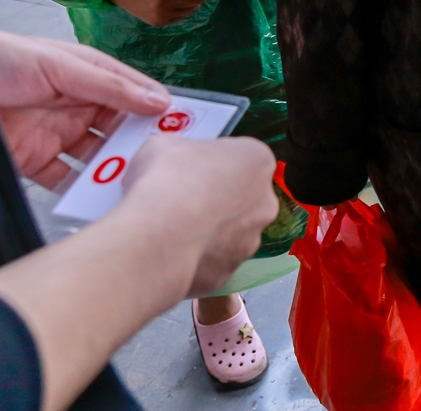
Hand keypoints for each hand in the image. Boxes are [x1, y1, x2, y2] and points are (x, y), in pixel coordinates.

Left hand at [0, 28, 170, 186]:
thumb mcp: (59, 65)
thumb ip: (109, 85)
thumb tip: (158, 100)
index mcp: (86, 74)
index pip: (132, 92)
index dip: (156, 107)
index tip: (181, 126)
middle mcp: (75, 104)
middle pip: (118, 127)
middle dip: (139, 142)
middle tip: (161, 160)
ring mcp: (55, 133)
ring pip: (97, 156)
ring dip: (113, 167)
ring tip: (131, 180)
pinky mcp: (33, 160)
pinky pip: (65, 179)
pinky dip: (80, 188)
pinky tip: (95, 195)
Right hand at [121, 134, 277, 296]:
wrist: (156, 237)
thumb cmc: (165, 178)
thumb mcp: (164, 146)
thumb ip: (181, 152)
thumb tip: (175, 163)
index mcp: (257, 161)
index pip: (241, 159)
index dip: (212, 165)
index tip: (188, 171)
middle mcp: (264, 203)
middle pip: (241, 199)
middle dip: (215, 201)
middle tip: (179, 202)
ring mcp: (249, 243)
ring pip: (229, 235)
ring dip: (206, 233)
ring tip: (167, 232)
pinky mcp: (227, 276)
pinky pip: (209, 264)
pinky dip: (192, 261)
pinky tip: (166, 255)